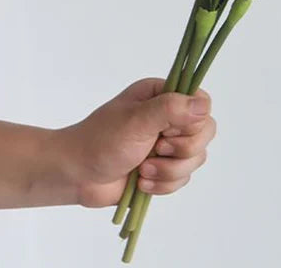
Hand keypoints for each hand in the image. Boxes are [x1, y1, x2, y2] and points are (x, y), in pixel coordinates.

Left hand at [57, 78, 216, 207]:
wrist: (75, 176)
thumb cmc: (100, 141)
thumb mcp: (137, 120)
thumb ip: (172, 109)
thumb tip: (203, 106)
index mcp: (163, 95)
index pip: (202, 103)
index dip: (192, 121)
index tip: (167, 129)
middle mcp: (170, 117)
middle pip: (205, 133)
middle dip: (181, 150)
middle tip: (156, 149)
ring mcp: (168, 144)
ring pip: (196, 158)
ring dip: (169, 170)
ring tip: (143, 170)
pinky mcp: (164, 169)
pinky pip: (183, 178)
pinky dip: (163, 184)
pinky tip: (142, 182)